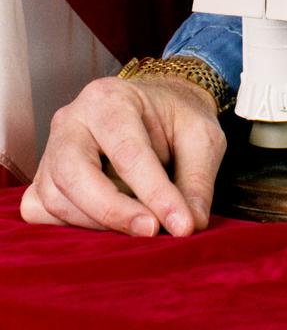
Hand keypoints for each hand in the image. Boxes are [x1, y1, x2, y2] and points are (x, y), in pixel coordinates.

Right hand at [20, 75, 226, 237]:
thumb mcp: (202, 137)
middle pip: (74, 173)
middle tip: (152, 231)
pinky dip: (71, 226)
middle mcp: (71, 120)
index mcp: (110, 98)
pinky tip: (107, 227)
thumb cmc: (176, 119)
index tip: (181, 225)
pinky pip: (41, 211)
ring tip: (140, 227)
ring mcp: (50, 150)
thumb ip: (197, 179)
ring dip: (97, 223)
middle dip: (114, 211)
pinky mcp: (43, 179)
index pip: (127, 151)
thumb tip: (190, 225)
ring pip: (56, 198)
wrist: (157, 107)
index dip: (155, 193)